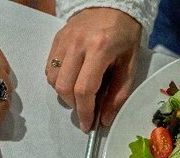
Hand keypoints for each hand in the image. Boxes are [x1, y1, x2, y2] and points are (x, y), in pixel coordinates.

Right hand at [46, 7, 142, 130]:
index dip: (84, 112)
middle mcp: (78, 44)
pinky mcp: (57, 39)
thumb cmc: (125, 36)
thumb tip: (104, 119)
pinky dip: (58, 81)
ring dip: (64, 94)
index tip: (88, 125)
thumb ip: (118, 94)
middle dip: (74, 105)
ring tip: (79, 93)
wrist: (113, 5)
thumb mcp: (130, 65)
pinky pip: (49, 68)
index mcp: (100, 49)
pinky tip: (72, 79)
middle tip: (86, 109)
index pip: (84, 89)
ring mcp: (64, 40)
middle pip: (64, 87)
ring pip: (53, 79)